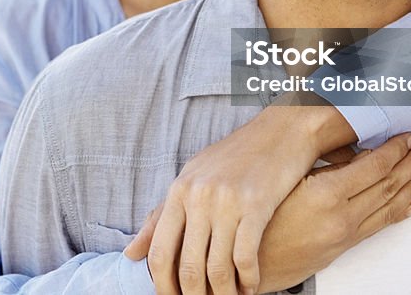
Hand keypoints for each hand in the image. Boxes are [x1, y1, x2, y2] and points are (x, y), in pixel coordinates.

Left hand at [124, 105, 349, 294]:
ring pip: (217, 268)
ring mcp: (226, 201)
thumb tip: (130, 254)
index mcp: (179, 191)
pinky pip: (245, 257)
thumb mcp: (192, 178)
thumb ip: (160, 217)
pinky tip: (251, 286)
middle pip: (188, 266)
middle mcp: (198, 197)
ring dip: (224, 294)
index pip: (160, 252)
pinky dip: (248, 280)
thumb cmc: (235, 157)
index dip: (164, 286)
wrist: (280, 131)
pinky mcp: (256, 205)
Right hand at [254, 134, 410, 292]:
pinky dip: (400, 213)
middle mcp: (341, 217)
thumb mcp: (286, 182)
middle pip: (388, 186)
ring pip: (389, 206)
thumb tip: (358, 154)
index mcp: (326, 194)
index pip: (374, 166)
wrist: (250, 263)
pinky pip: (380, 226)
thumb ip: (325, 169)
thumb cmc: (259, 220)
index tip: (408, 137)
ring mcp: (345, 234)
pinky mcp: (344, 246)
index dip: (395, 149)